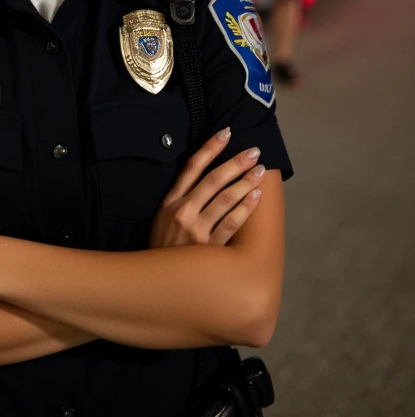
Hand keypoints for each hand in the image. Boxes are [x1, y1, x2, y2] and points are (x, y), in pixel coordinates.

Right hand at [149, 131, 265, 248]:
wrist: (156, 283)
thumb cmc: (164, 248)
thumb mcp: (162, 218)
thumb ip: (180, 198)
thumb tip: (203, 174)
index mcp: (170, 201)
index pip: (192, 166)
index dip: (210, 147)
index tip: (227, 133)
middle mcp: (182, 211)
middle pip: (214, 179)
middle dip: (236, 162)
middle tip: (254, 151)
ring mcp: (196, 230)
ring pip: (226, 198)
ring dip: (245, 181)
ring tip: (259, 171)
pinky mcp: (208, 249)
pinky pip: (231, 223)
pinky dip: (245, 208)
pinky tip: (256, 196)